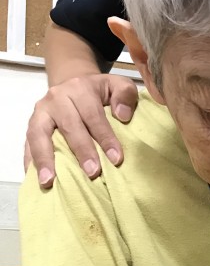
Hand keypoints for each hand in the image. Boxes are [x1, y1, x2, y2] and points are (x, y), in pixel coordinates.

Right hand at [25, 73, 138, 187]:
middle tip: (92, 173)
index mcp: (80, 88)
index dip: (105, 137)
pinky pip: (28, 143)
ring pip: (39, 134)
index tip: (116, 159)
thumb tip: (123, 115)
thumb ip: (125, 94)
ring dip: (44, 158)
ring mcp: (41, 111)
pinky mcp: (32, 124)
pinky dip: (30, 160)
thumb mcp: (118, 86)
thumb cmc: (101, 93)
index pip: (93, 115)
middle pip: (69, 126)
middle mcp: (57, 98)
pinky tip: (34, 178)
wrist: (74, 85)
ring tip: (49, 181)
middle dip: (81, 150)